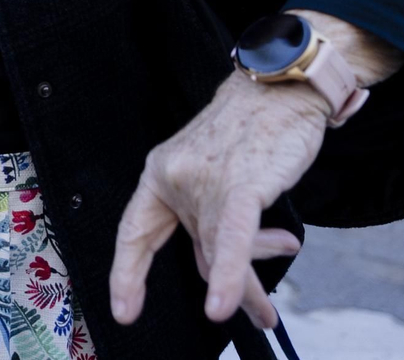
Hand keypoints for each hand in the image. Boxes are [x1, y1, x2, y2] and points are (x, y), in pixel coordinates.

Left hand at [109, 73, 324, 329]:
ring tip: (264, 313)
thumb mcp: (214, 176)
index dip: (127, 273)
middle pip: (196, 247)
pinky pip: (232, 240)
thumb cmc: (250, 135)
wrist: (279, 89)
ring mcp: (205, 181)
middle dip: (226, 285)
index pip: (135, 230)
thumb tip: (222, 272)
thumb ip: (210, 220)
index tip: (124, 310)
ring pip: (219, 252)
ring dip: (247, 289)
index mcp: (160, 173)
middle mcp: (175, 177)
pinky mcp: (241, 186)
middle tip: (251, 315)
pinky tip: (229, 307)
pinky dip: (232, 277)